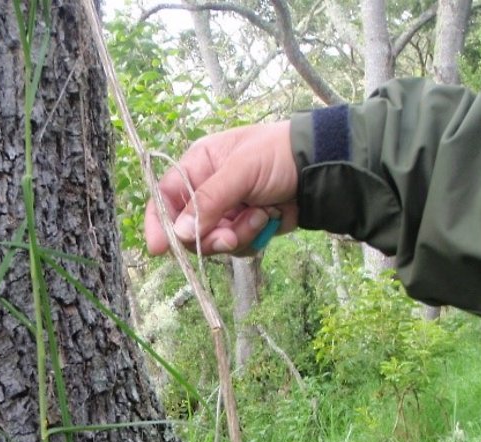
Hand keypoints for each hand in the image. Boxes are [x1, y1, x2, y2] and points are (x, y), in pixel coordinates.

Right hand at [144, 120, 298, 256]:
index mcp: (199, 165)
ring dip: (236, 236)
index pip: (166, 197)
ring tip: (259, 216)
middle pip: (187, 228)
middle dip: (208, 236)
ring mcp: (226, 211)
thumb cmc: (278, 155)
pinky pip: (234, 247)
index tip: (160, 248)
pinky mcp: (245, 227)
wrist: (320, 170)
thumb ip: (209, 201)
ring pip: (212, 241)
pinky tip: (267, 219)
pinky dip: (250, 239)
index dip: (160, 223)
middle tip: (229, 236)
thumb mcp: (241, 171)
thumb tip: (179, 233)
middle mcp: (207, 190)